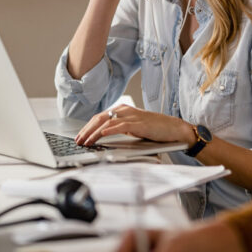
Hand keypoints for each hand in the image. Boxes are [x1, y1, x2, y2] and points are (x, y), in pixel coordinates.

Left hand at [75, 104, 195, 146]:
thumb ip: (120, 128)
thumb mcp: (133, 127)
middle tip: (78, 140)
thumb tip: (103, 136)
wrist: (173, 128)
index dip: (87, 127)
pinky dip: (109, 130)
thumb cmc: (154, 129)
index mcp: (122, 110)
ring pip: (107, 122)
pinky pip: (120, 126)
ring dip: (94, 133)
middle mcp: (125, 110)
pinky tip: (101, 135)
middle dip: (86, 130)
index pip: (99, 117)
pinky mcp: (138, 124)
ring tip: (86, 141)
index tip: (79, 136)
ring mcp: (131, 116)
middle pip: (99, 118)